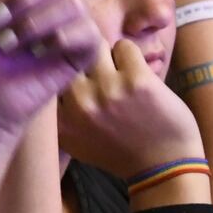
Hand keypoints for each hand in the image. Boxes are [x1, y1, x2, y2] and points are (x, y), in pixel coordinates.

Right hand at [60, 39, 202, 177]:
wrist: (164, 166)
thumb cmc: (121, 153)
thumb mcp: (77, 142)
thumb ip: (61, 115)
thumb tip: (53, 77)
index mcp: (63, 122)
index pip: (48, 77)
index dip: (60, 69)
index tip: (70, 71)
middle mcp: (80, 104)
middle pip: (69, 57)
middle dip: (82, 58)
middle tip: (96, 67)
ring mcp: (108, 89)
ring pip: (96, 46)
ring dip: (107, 55)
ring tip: (117, 70)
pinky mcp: (136, 80)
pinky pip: (125, 46)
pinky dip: (129, 55)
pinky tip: (135, 72)